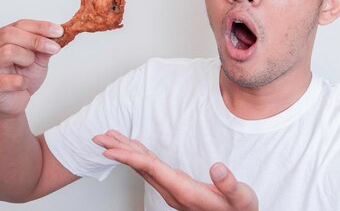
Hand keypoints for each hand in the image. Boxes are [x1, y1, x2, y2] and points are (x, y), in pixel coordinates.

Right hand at [0, 19, 62, 117]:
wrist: (15, 101)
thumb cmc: (23, 76)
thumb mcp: (39, 58)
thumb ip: (45, 46)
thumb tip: (58, 34)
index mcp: (1, 38)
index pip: (20, 24)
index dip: (40, 27)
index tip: (59, 31)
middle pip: (9, 34)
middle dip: (36, 40)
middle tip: (54, 48)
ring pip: (7, 52)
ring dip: (27, 58)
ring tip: (30, 65)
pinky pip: (9, 79)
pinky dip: (23, 81)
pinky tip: (25, 82)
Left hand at [93, 130, 258, 210]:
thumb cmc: (239, 209)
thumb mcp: (241, 198)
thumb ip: (228, 184)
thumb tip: (217, 168)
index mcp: (184, 191)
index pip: (151, 170)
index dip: (129, 158)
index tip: (109, 150)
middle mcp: (173, 191)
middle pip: (140, 167)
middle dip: (118, 150)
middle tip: (98, 136)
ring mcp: (172, 189)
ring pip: (143, 167)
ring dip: (125, 151)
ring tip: (109, 137)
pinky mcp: (175, 186)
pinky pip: (150, 168)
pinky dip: (138, 155)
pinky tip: (132, 147)